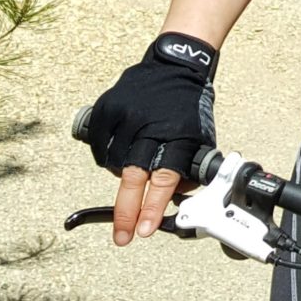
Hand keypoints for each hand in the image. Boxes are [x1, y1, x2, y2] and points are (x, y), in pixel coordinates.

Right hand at [82, 32, 218, 245]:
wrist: (176, 64)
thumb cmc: (189, 105)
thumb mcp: (201, 137)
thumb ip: (189, 169)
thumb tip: (174, 201)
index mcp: (177, 138)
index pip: (164, 180)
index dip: (152, 208)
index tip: (145, 230)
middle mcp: (150, 129)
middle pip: (133, 178)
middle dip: (126, 212)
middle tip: (122, 236)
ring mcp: (127, 117)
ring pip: (114, 164)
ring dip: (121, 177)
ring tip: (132, 171)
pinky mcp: (109, 108)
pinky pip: (100, 146)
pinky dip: (105, 156)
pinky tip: (116, 156)